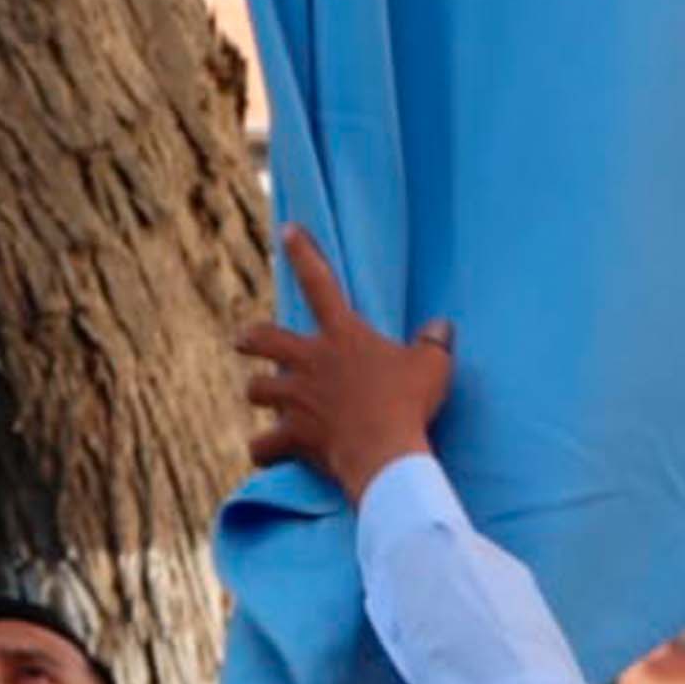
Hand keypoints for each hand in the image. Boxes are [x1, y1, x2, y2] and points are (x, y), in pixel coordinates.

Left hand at [238, 226, 453, 502]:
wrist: (386, 450)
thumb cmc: (409, 403)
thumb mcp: (433, 365)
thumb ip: (435, 341)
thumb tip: (441, 326)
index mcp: (342, 336)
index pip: (320, 283)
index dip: (304, 253)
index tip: (288, 231)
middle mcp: (310, 362)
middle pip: (263, 338)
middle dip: (250, 338)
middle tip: (243, 340)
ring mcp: (296, 399)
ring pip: (256, 389)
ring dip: (261, 394)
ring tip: (269, 402)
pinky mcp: (292, 435)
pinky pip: (262, 445)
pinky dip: (264, 450)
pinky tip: (269, 453)